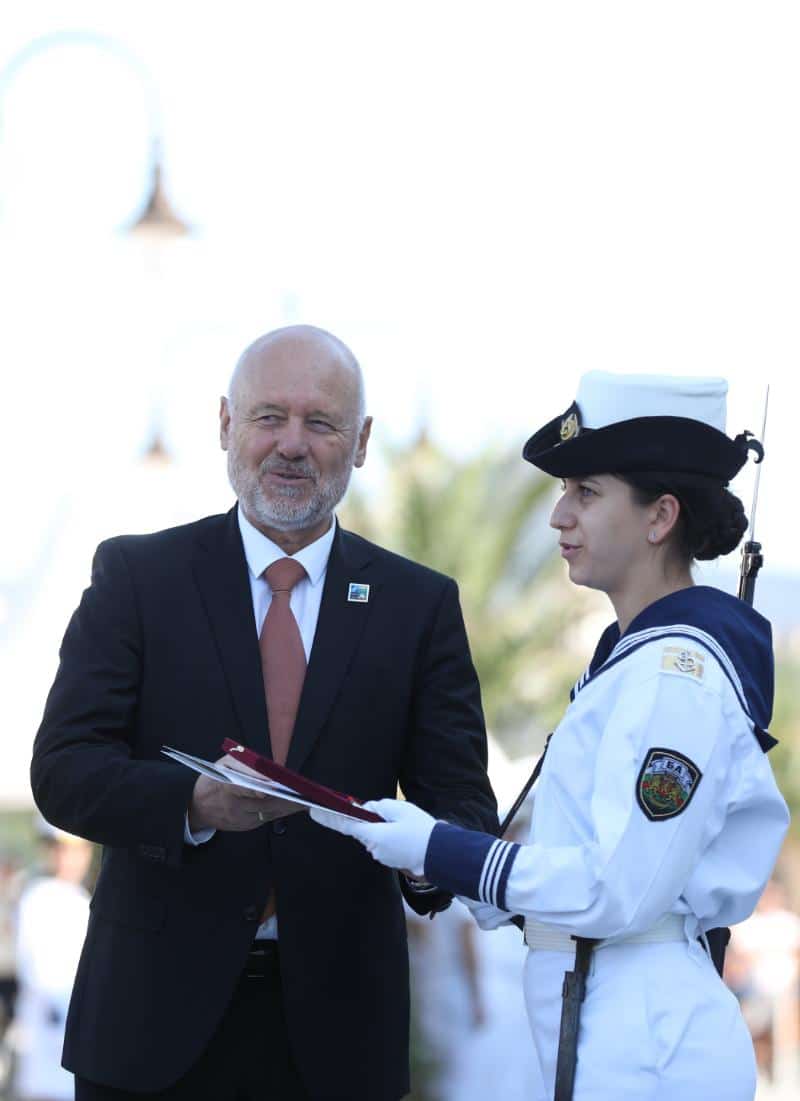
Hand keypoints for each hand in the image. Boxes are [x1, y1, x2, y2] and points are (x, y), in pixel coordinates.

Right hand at [188, 755, 304, 832]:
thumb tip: (268, 769)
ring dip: (289, 807)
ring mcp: (240, 819)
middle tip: (306, 794)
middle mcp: (233, 806)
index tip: (272, 786)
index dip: (257, 788)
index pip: (241, 788)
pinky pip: (267, 819)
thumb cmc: (214, 779)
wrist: (197, 806)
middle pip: (263, 803)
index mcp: (224, 786)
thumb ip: (244, 765)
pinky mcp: (246, 827)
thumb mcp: (223, 764)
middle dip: (285, 799)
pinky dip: (282, 812)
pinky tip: (296, 807)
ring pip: (269, 813)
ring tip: (308, 800)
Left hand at [309, 798, 435, 877]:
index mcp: (372, 835)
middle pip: (363, 830)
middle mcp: (373, 849)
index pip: (344, 824)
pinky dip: (390, 837)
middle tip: (388, 813)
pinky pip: (385, 844)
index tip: (314, 811)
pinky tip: (405, 832)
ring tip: (404, 822)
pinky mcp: (391, 860)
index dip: (328, 817)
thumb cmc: (420, 829)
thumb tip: (367, 809)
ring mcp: (382, 857)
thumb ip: (379, 807)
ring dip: (382, 828)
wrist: (439, 854)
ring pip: (375, 837)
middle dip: (369, 820)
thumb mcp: (400, 809)